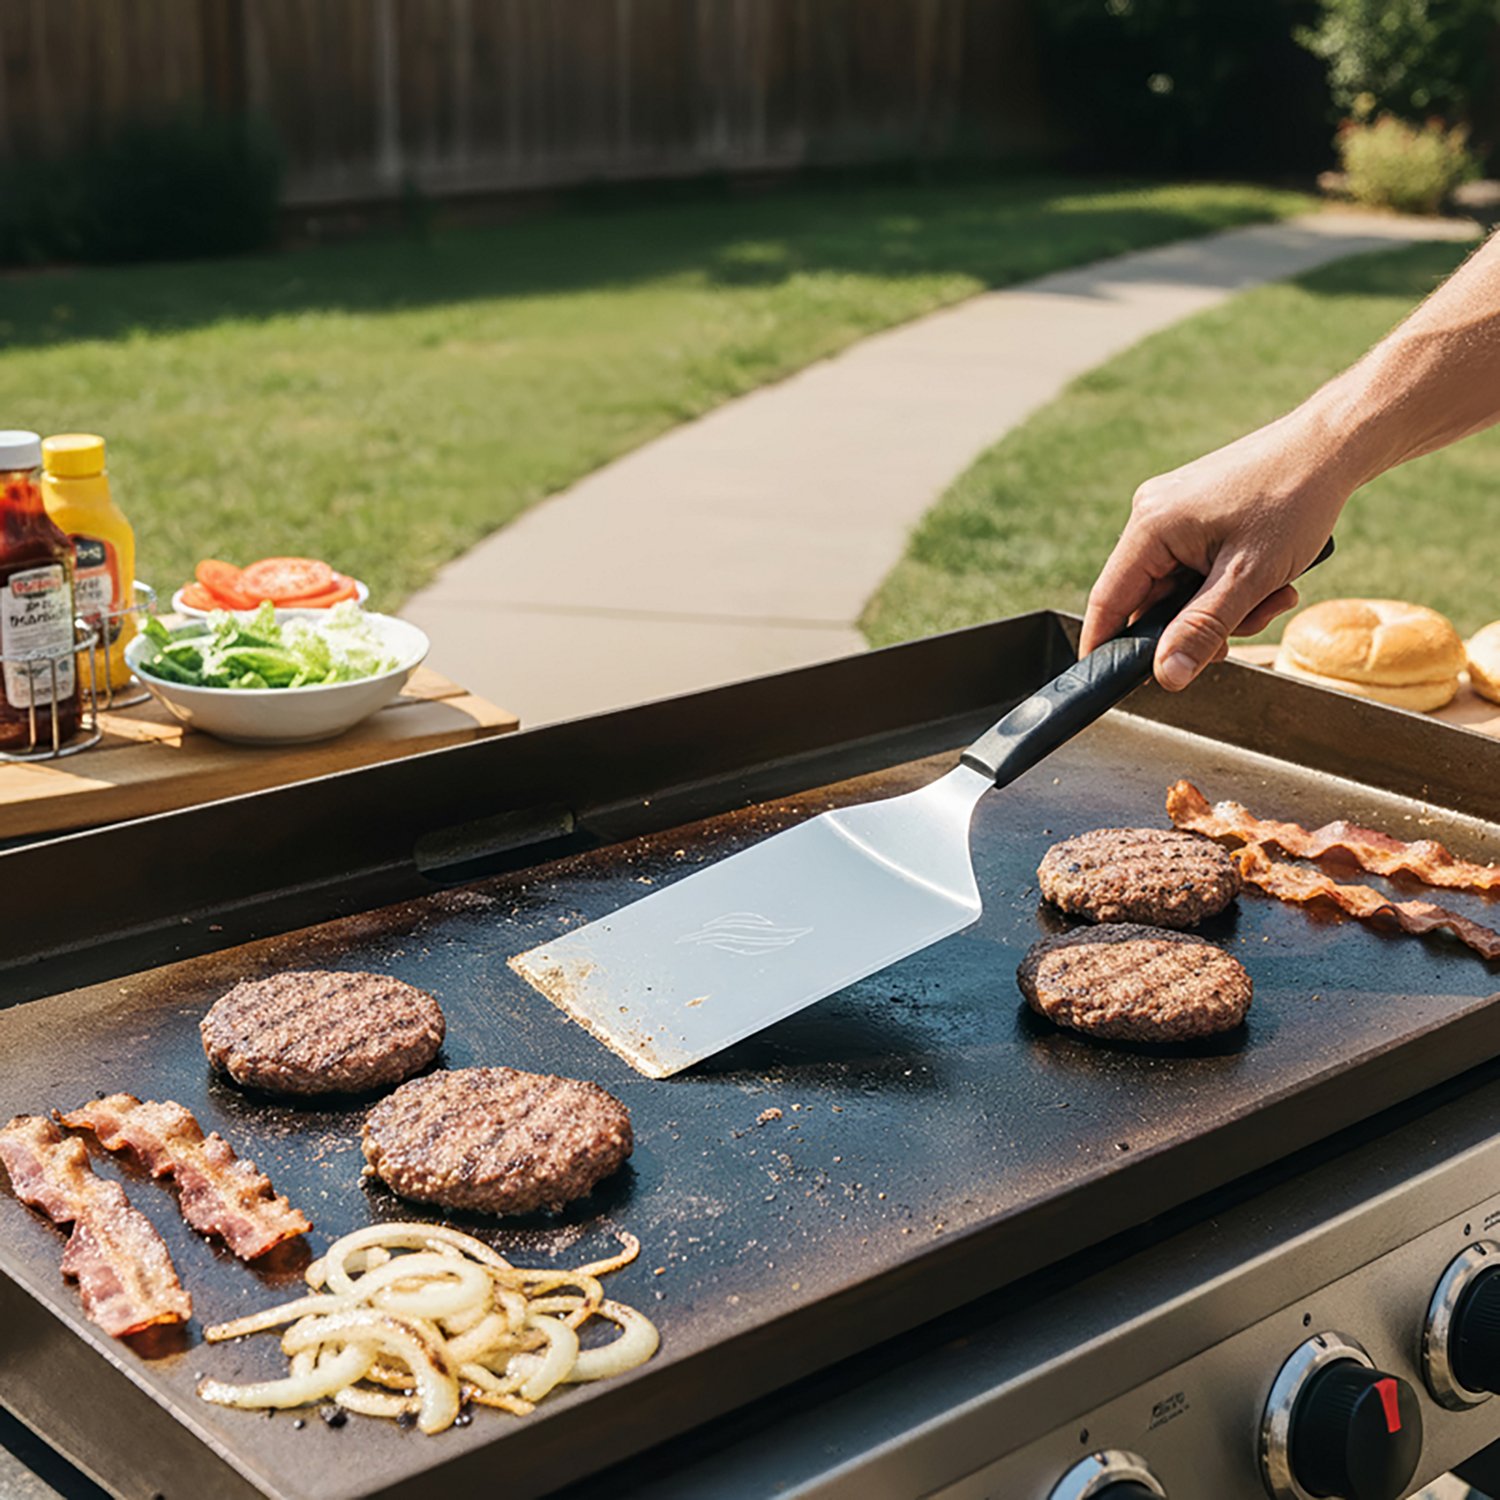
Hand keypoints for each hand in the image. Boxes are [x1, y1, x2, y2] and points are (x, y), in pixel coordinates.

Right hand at [1079, 413, 1353, 689]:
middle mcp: (1152, 514)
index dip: (1104, 646)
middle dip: (1199, 624)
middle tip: (1249, 625)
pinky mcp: (1194, 510)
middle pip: (1152, 599)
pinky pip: (1195, 565)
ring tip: (1275, 594)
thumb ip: (1202, 629)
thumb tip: (1166, 676)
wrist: (1332, 444)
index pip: (1109, 601)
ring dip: (1224, 605)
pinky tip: (1268, 576)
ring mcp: (1172, 511)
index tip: (1105, 681)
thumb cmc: (1294, 500)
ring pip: (1180, 586)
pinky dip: (1228, 582)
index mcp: (1151, 526)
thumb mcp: (1249, 578)